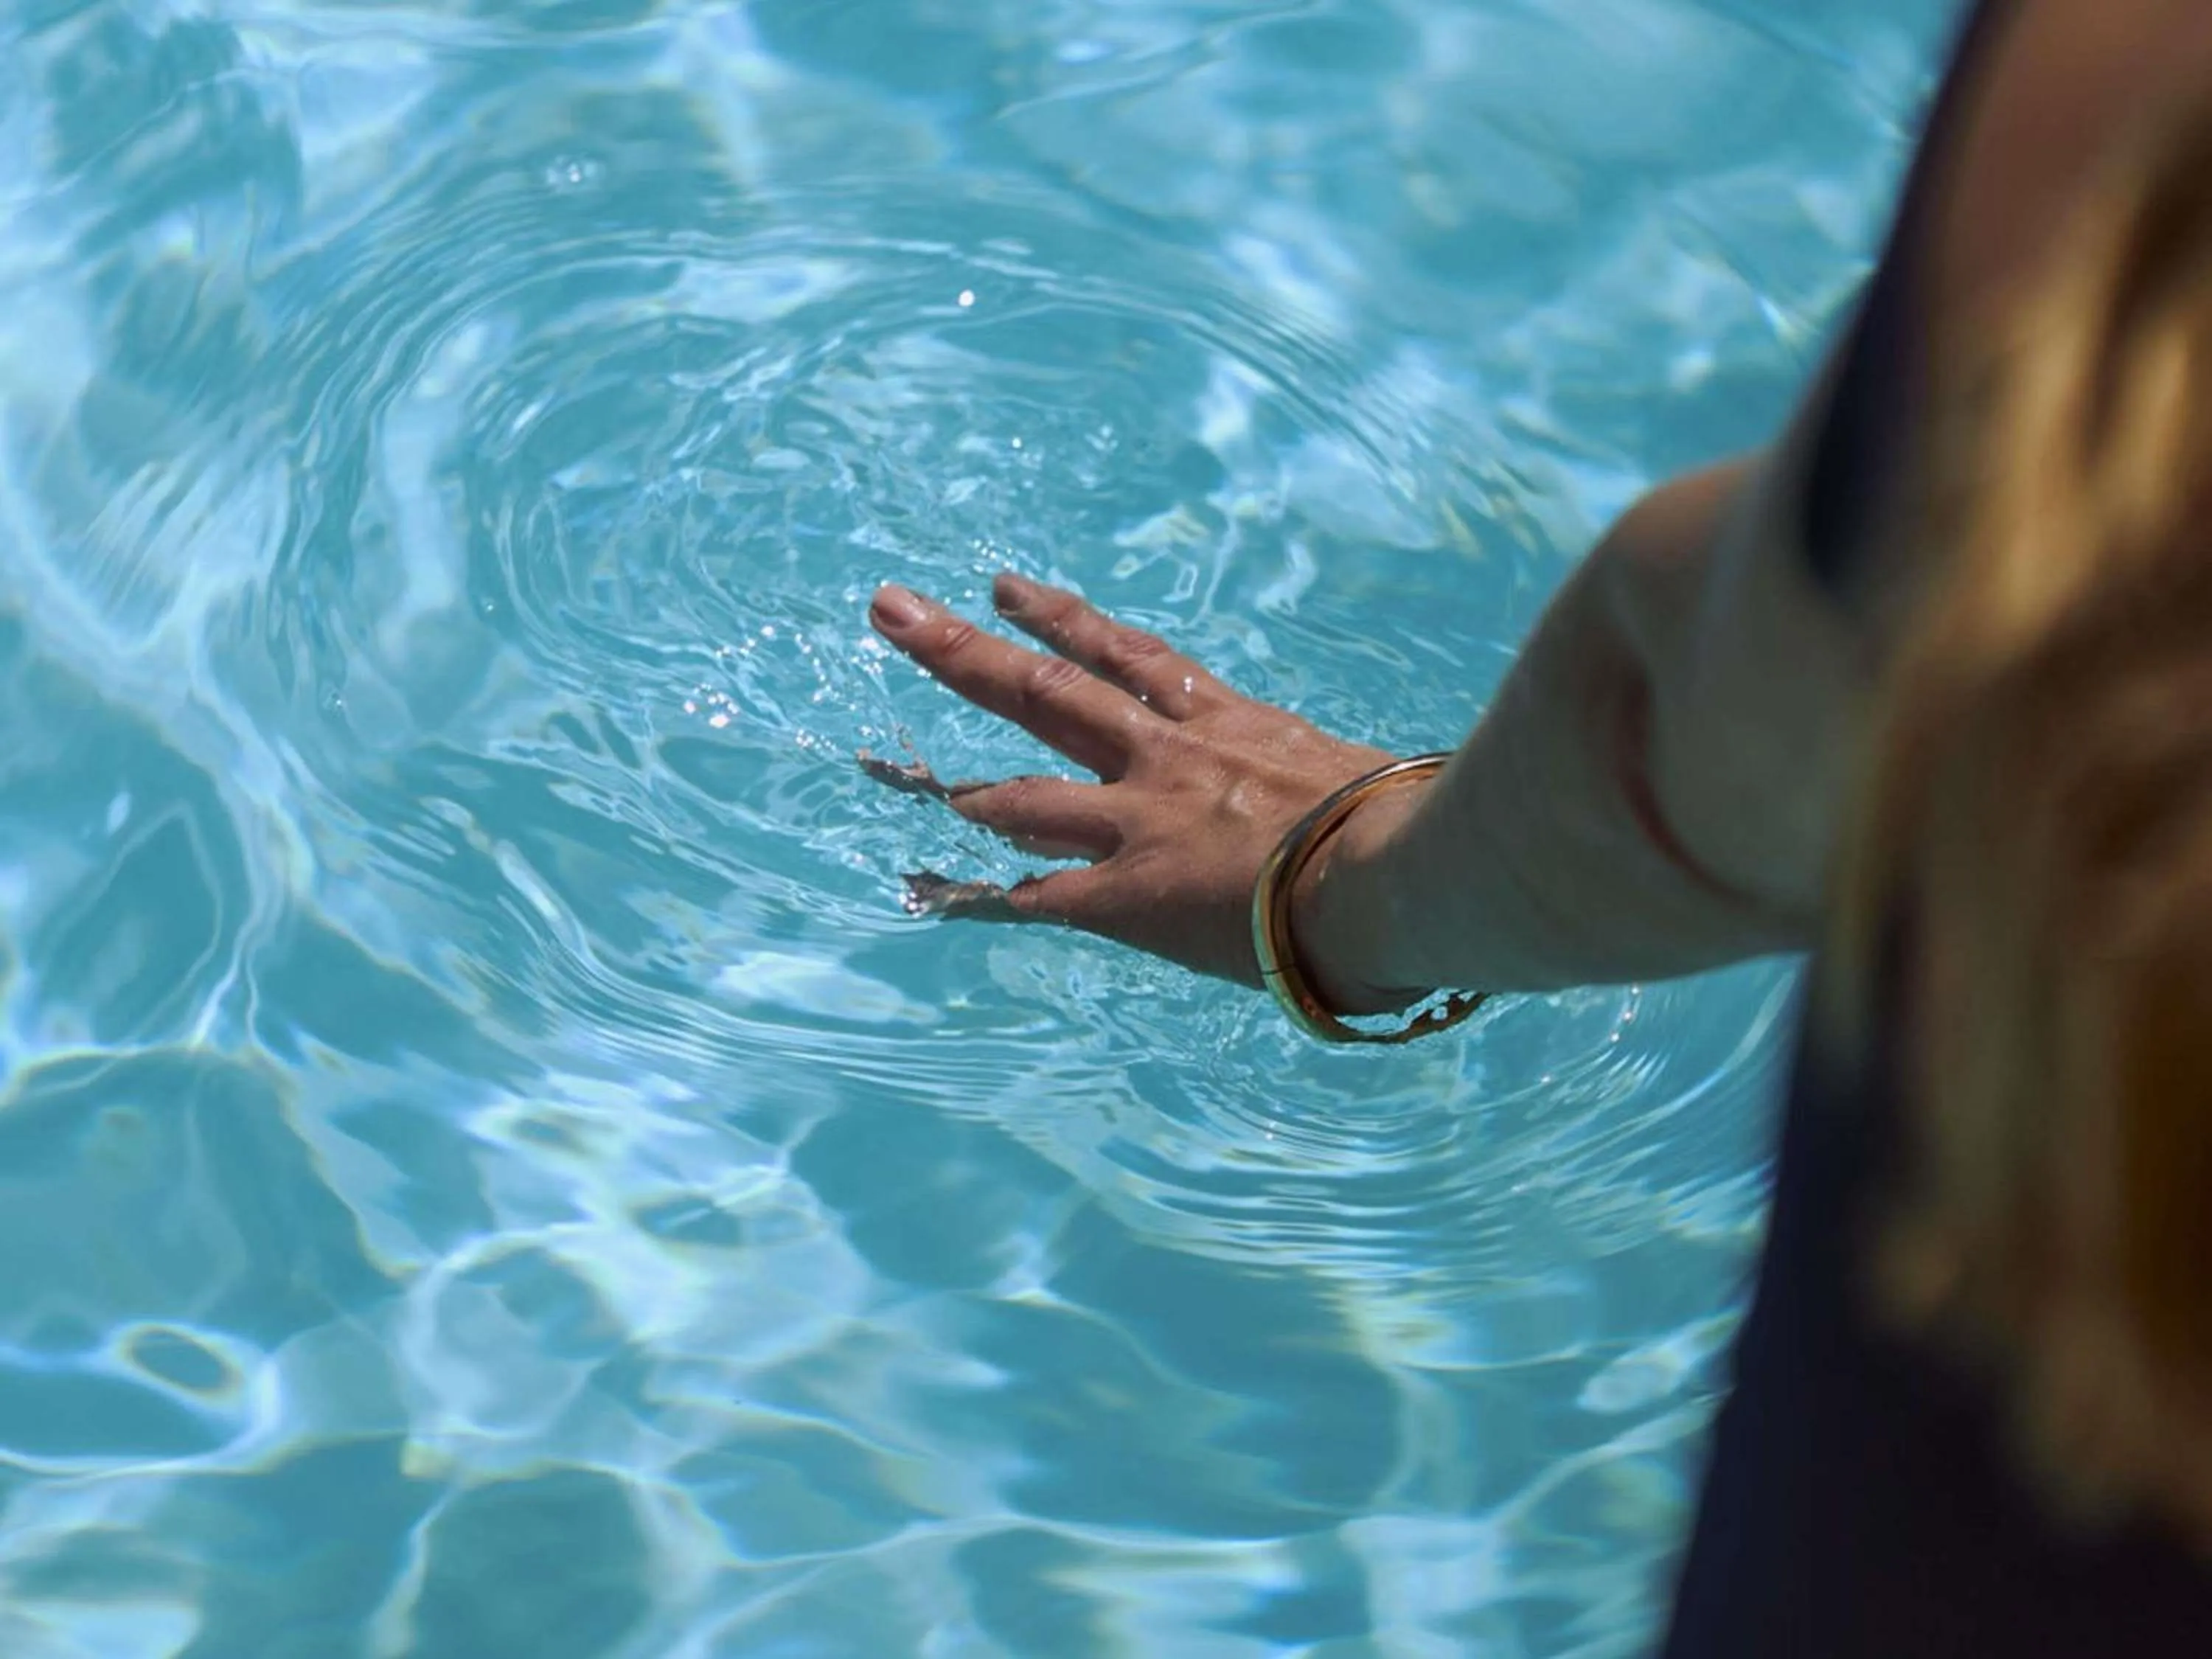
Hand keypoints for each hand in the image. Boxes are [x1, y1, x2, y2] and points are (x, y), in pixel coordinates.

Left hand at [864, 573, 1414, 1001]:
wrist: (1399, 869)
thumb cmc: (1416, 823)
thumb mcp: (1368, 778)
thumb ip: (1342, 785)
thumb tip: (1390, 801)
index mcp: (1229, 723)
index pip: (1128, 657)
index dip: (1062, 620)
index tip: (1007, 589)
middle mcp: (1169, 759)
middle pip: (1046, 690)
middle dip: (964, 648)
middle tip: (892, 609)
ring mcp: (1142, 823)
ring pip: (1023, 792)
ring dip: (958, 783)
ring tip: (891, 766)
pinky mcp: (1129, 896)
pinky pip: (1034, 899)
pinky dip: (977, 897)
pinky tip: (928, 893)